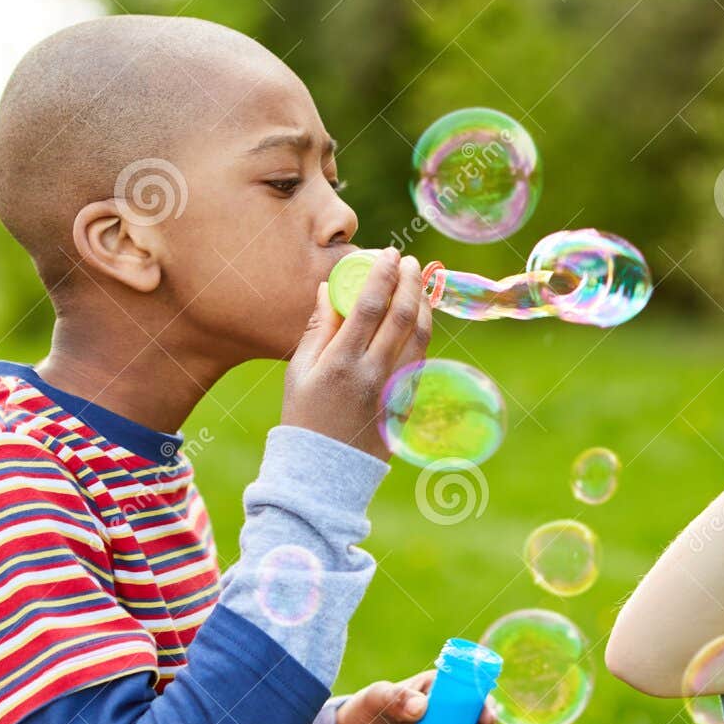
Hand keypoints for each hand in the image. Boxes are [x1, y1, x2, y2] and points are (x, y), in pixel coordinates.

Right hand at [281, 248, 432, 457]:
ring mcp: (395, 389)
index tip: (390, 253)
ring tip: (418, 283)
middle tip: (410, 261)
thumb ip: (318, 327)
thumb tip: (327, 287)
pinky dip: (422, 333)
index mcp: (342, 363)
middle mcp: (373, 374)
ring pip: (420, 336)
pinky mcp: (407, 402)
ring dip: (423, 304)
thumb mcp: (300, 371)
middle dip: (410, 281)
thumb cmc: (304, 417)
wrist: (325, 471)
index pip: (371, 306)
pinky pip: (421, 359)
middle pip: (402, 316)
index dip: (384, 274)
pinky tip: (416, 319)